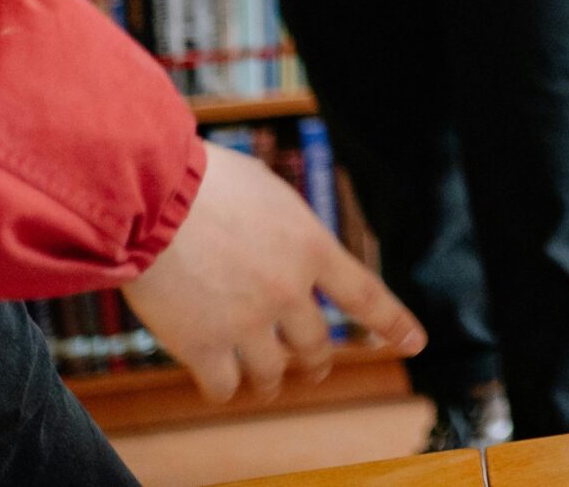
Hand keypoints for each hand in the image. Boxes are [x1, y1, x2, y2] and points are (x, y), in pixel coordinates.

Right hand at [121, 142, 424, 403]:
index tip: (415, 342)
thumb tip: (282, 237)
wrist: (153, 196)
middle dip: (316, 361)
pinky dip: (224, 388)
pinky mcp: (203, 345)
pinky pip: (224, 387)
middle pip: (316, 344)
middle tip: (313, 367)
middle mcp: (288, 290)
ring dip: (270, 381)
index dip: (393, 324)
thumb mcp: (268, 191)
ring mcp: (247, 322)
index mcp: (312, 247)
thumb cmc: (205, 180)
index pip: (366, 295)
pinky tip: (219, 382)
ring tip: (265, 384)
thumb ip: (285, 225)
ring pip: (272, 373)